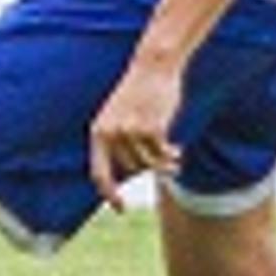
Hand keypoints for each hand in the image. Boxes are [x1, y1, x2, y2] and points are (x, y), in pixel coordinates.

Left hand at [89, 56, 183, 209]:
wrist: (152, 67)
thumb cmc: (138, 95)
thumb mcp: (120, 119)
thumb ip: (119, 145)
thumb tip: (124, 179)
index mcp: (98, 132)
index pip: (99, 173)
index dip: (109, 193)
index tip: (120, 208)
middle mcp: (111, 134)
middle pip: (131, 170)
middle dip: (147, 168)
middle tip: (164, 164)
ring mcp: (131, 132)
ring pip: (148, 164)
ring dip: (163, 164)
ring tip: (174, 158)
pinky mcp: (151, 129)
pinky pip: (163, 155)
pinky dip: (171, 155)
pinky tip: (177, 150)